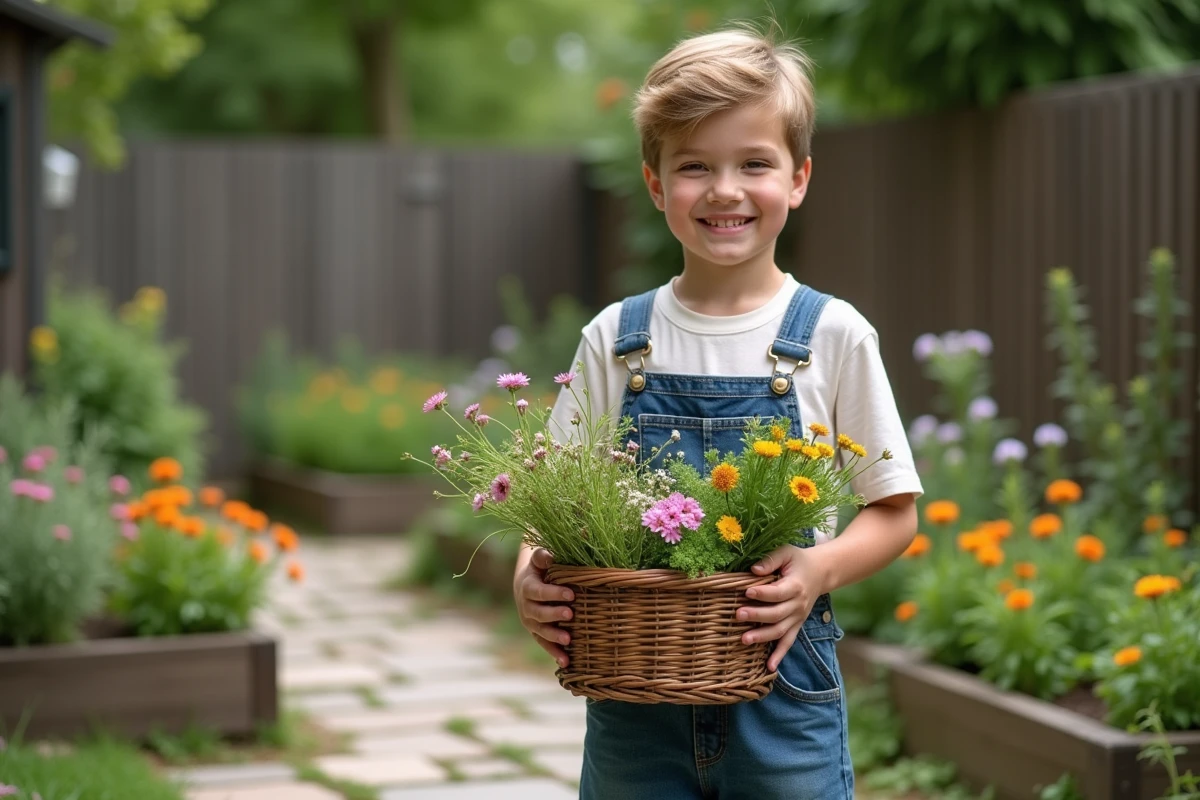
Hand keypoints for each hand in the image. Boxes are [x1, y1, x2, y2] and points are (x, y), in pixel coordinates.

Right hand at [513, 547, 574, 667]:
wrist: (526, 583)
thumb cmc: (541, 567)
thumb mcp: (541, 557)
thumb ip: (549, 552)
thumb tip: (570, 540)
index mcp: (528, 586)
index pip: (540, 591)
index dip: (554, 593)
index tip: (572, 593)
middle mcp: (526, 606)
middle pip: (538, 613)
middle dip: (554, 615)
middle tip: (571, 615)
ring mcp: (530, 621)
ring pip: (540, 631)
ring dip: (553, 637)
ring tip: (569, 641)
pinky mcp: (536, 633)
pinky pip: (544, 644)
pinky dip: (554, 653)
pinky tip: (566, 663)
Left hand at [736, 544, 825, 671]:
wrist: (820, 572)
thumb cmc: (798, 560)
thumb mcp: (787, 552)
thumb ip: (771, 560)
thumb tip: (754, 570)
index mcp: (796, 585)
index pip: (778, 592)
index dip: (763, 594)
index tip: (746, 591)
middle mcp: (798, 604)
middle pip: (777, 614)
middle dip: (757, 616)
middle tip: (738, 615)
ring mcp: (798, 617)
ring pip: (781, 631)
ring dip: (763, 637)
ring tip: (744, 639)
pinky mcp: (796, 625)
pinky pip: (788, 642)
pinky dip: (779, 655)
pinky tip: (769, 668)